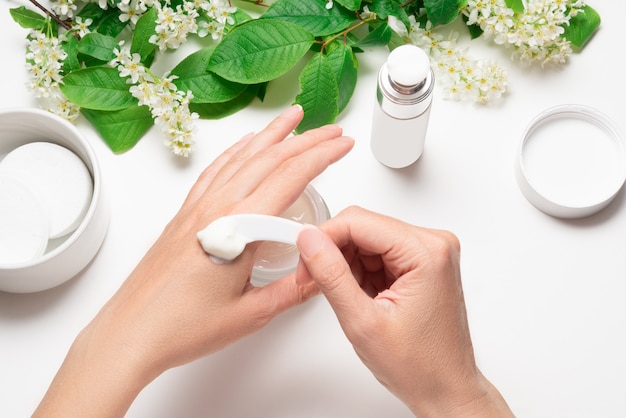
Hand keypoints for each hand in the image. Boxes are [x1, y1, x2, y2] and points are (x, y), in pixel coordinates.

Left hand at [34, 105, 353, 416]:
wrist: (131, 333)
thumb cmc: (182, 326)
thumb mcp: (251, 313)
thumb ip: (293, 289)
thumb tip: (321, 269)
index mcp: (237, 227)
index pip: (290, 178)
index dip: (321, 156)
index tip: (342, 145)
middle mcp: (216, 208)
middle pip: (268, 159)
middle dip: (305, 140)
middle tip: (330, 130)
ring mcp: (197, 208)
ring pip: (241, 158)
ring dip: (270, 136)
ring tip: (292, 119)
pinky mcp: (184, 215)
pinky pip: (215, 171)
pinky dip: (234, 152)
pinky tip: (244, 146)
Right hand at [296, 206, 512, 416]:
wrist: (445, 388)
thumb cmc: (420, 365)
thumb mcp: (363, 322)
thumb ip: (332, 275)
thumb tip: (309, 240)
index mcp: (427, 252)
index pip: (359, 220)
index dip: (323, 237)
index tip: (304, 260)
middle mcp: (433, 244)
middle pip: (363, 226)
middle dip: (333, 251)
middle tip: (315, 280)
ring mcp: (429, 252)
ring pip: (367, 239)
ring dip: (347, 264)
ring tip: (350, 299)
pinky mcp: (422, 262)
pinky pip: (378, 252)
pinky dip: (361, 271)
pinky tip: (363, 296)